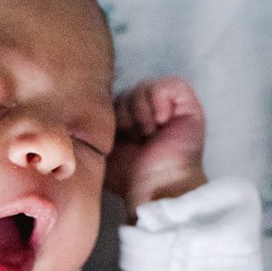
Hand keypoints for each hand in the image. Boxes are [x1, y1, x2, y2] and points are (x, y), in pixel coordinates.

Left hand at [107, 76, 207, 219]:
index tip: (116, 140)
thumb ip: (95, 133)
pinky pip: (169, 84)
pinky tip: (161, 121)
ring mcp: (171, 109)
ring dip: (140, 111)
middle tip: (135, 137)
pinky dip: (159, 100)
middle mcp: (152, 114)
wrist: (156, 187)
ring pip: (144, 86)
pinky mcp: (188, 106)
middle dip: (124, 114)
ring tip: (149, 133)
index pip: (114, 100)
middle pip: (127, 91)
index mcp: (133, 124)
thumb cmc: (131, 177)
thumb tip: (84, 116)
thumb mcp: (103, 152)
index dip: (111, 116)